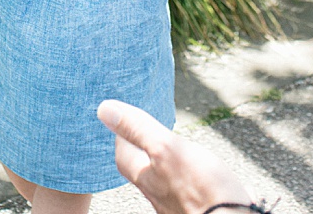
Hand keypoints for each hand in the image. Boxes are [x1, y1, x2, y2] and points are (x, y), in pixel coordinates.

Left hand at [98, 99, 252, 213]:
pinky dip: (194, 179)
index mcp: (147, 178)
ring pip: (167, 181)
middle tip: (148, 135)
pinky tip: (208, 174)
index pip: (124, 156)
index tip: (125, 120)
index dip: (123, 136)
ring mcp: (179, 204)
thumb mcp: (167, 148)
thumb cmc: (202, 189)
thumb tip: (104, 109)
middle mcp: (159, 194)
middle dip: (144, 152)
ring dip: (168, 165)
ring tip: (175, 150)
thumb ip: (138, 129)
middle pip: (143, 171)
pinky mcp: (200, 208)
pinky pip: (192, 191)